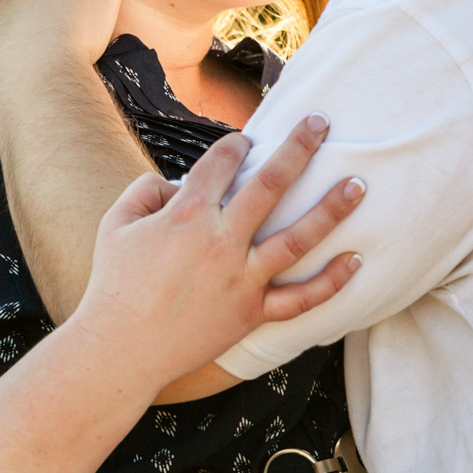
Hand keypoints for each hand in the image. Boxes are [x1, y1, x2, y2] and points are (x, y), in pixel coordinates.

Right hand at [71, 114, 365, 387]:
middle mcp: (221, 242)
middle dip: (299, 148)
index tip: (246, 140)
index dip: (236, 145)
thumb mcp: (116, 224)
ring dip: (331, 209)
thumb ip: (145, 190)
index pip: (221, 163)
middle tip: (321, 123)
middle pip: (270, 184)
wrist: (120, 349)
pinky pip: (301, 299)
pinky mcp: (252, 313)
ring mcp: (241, 279)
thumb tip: (175, 183)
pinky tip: (356, 260)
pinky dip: (332, 282)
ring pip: (298, 239)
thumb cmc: (113, 284)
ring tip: (358, 185)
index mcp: (186, 215)